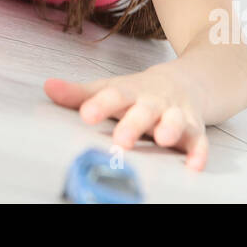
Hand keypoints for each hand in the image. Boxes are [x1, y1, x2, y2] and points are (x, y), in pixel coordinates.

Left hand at [43, 61, 209, 170]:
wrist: (187, 81)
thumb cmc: (139, 91)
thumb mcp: (111, 88)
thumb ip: (79, 94)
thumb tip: (48, 87)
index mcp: (130, 92)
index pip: (114, 95)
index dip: (100, 104)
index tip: (86, 114)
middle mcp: (154, 102)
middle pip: (144, 111)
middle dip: (134, 124)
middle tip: (121, 139)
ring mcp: (175, 114)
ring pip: (175, 121)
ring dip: (169, 129)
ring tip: (162, 139)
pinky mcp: (194, 130)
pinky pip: (198, 141)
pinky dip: (198, 152)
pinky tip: (193, 165)